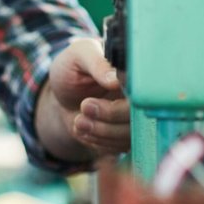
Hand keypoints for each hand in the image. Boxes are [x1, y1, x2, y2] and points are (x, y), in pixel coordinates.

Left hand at [35, 37, 130, 161]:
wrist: (61, 92)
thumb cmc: (72, 67)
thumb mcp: (79, 55)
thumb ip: (96, 63)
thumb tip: (115, 79)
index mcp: (134, 75)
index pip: (141, 93)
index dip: (120, 103)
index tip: (92, 100)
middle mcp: (138, 98)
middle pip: (137, 119)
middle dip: (108, 119)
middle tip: (83, 108)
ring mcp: (132, 119)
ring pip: (128, 137)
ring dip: (100, 133)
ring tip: (77, 121)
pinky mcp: (122, 136)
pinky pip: (118, 148)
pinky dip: (97, 142)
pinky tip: (80, 128)